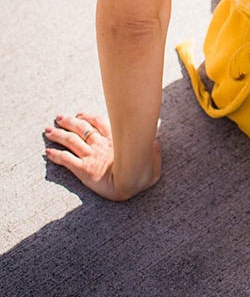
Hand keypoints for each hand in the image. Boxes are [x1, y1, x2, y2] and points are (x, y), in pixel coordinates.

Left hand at [44, 112, 160, 200]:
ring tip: (48, 130)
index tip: (80, 114)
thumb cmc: (143, 172)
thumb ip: (152, 150)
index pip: (99, 122)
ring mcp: (91, 156)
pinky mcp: (83, 169)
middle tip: (58, 117)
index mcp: (115, 139)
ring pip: (71, 140)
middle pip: (81, 128)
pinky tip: (47, 153)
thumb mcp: (152, 157)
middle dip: (68, 121)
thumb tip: (155, 143)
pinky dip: (56, 155)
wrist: (132, 182)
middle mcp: (100, 144)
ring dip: (58, 134)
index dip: (87, 116)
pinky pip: (66, 160)